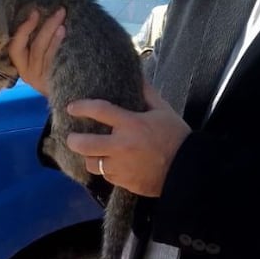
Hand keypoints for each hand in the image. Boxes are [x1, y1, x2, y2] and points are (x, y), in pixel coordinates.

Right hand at [8, 8, 64, 95]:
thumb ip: (34, 41)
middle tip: (59, 11)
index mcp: (21, 65)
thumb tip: (40, 13)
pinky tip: (70, 39)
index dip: (24, 29)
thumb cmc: (47, 70)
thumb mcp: (35, 59)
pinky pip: (58, 65)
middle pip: (36, 49)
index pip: (16, 47)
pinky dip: (62, 49)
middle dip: (47, 27)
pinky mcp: (56, 83)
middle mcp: (29, 73)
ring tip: (63, 23)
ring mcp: (43, 80)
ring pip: (47, 56)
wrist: (62, 98)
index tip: (34, 12)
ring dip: (55, 37)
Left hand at [66, 82, 190, 196]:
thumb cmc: (176, 136)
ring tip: (92, 153)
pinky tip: (109, 165)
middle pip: (84, 144)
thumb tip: (137, 76)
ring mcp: (121, 167)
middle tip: (72, 137)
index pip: (98, 111)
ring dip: (89, 158)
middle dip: (73, 140)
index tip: (71, 107)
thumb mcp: (164, 110)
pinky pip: (105, 176)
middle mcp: (121, 146)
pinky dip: (105, 170)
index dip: (81, 107)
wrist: (188, 170)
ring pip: (91, 164)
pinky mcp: (124, 182)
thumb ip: (147, 93)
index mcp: (131, 124)